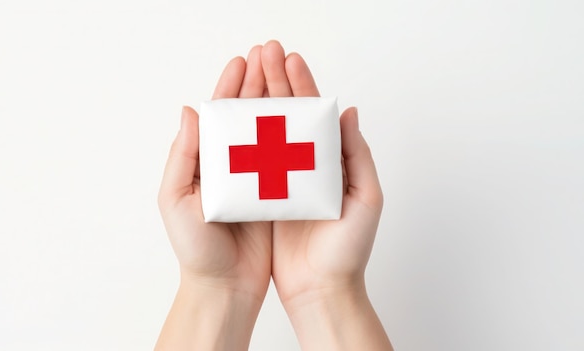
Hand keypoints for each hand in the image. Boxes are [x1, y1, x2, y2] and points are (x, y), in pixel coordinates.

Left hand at [155, 46, 271, 350]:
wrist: (224, 287)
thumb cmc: (195, 249)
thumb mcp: (175, 200)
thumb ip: (183, 156)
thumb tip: (190, 111)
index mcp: (206, 163)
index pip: (219, 115)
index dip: (231, 86)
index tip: (243, 61)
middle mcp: (232, 166)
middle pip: (247, 116)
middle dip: (259, 83)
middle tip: (271, 55)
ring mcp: (257, 179)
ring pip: (271, 131)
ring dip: (279, 102)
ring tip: (290, 75)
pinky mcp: (277, 195)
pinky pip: (289, 159)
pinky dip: (297, 137)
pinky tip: (306, 119)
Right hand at [264, 41, 392, 349]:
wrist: (321, 289)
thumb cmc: (348, 249)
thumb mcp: (366, 200)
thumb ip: (357, 155)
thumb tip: (348, 112)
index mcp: (333, 162)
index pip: (316, 114)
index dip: (303, 85)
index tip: (289, 60)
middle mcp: (308, 166)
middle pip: (289, 115)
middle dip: (276, 82)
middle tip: (263, 54)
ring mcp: (284, 180)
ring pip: (268, 133)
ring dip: (258, 103)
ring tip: (245, 76)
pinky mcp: (265, 198)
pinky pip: (253, 162)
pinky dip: (243, 139)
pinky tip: (231, 119)